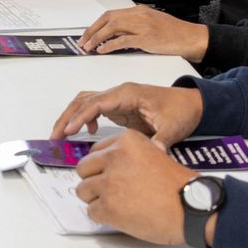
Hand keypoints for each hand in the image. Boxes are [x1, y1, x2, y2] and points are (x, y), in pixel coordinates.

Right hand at [50, 82, 201, 148]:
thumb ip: (160, 140)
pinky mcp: (119, 107)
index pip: (96, 102)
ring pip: (86, 102)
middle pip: (84, 100)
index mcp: (128, 94)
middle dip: (67, 116)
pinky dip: (84, 118)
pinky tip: (87, 134)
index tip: (67, 130)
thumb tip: (152, 154)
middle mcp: (119, 93)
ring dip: (71, 116)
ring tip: (60, 135)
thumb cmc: (181, 110)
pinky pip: (94, 109)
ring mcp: (118, 99)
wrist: (192, 104)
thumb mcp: (172, 127)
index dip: (80, 116)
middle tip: (55, 136)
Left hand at [75, 131, 194, 245]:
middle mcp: (114, 157)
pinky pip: (91, 211)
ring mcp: (108, 182)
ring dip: (97, 200)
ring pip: (82, 191)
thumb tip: (108, 165)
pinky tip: (122, 216)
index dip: (102, 167)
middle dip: (94, 182)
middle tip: (113, 192)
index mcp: (126, 141)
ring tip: (120, 205)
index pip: (94, 151)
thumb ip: (129, 156)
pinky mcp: (107, 206)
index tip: (111, 175)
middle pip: (83, 169)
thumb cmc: (178, 186)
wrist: (191, 208)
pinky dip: (103, 217)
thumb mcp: (154, 154)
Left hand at [79, 6, 210, 61]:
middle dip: (92, 30)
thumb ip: (135, 27)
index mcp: (139, 11)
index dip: (96, 24)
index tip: (87, 34)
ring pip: (112, 28)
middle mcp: (139, 15)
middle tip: (82, 41)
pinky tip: (103, 50)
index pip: (111, 14)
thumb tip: (116, 35)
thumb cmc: (175, 34)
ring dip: (97, 38)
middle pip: (107, 19)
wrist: (191, 38)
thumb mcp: (152, 24)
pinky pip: (122, 40)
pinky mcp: (147, 38)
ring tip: (89, 47)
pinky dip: (109, 45)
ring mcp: (143, 25)